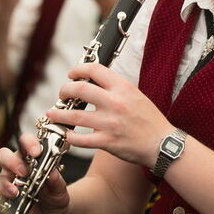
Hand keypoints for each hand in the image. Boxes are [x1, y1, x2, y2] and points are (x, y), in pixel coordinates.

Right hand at [0, 132, 70, 213]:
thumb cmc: (54, 195)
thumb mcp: (59, 189)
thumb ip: (57, 182)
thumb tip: (53, 174)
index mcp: (32, 157)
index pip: (25, 142)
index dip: (28, 143)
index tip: (36, 152)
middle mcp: (17, 165)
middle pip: (4, 155)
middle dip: (12, 162)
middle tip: (24, 172)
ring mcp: (9, 180)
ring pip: (0, 175)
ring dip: (6, 182)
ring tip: (17, 191)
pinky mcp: (4, 195)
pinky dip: (4, 194)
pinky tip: (13, 197)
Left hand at [45, 61, 172, 168]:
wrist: (162, 143)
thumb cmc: (151, 120)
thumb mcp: (136, 95)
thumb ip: (117, 88)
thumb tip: (97, 81)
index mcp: (123, 88)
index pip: (94, 70)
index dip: (78, 69)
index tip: (72, 74)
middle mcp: (115, 103)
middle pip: (79, 89)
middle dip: (65, 90)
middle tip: (62, 94)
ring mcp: (109, 123)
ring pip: (74, 115)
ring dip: (58, 114)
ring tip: (51, 113)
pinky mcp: (107, 142)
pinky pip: (80, 139)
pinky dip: (70, 137)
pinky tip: (66, 135)